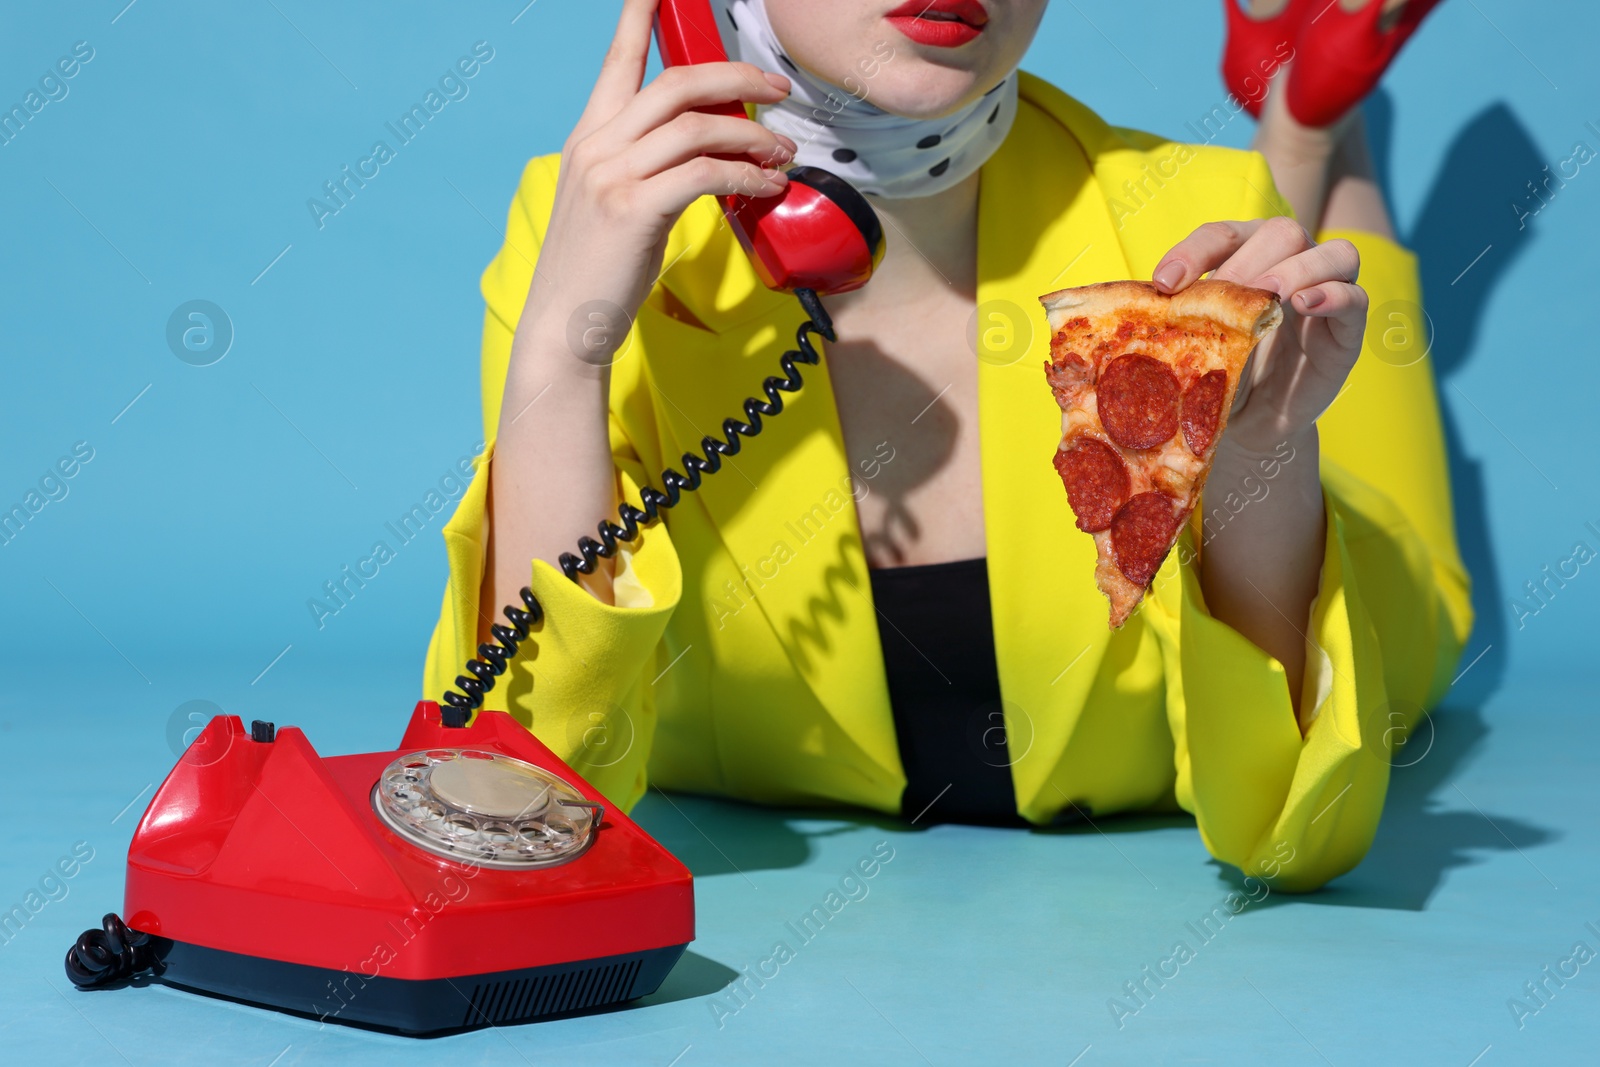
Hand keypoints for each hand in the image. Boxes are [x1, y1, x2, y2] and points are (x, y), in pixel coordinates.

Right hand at [524, 0, 797, 365]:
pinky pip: (705, 174)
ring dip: (751, 136)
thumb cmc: (597, 268)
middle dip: (736, 78)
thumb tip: (708, 149)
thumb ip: (645, 164)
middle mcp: (596, 145)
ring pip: (696, 126)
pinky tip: (768, 186)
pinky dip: (746, 176)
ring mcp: (612, 176)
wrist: (566, 323)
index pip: (618, 60)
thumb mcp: (612, 201)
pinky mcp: (634, 210)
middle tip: (776, 90)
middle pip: (676, 83)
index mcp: (589, 136)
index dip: (640, 17)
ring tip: (782, 152)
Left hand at [1150, 217, 1366, 454]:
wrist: (1244, 426)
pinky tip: (1306, 304)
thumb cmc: (1214, 376)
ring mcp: (1324, 294)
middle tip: (1224, 294)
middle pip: (1281, 233)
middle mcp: (1288, 266)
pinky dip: (1334, 294)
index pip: (1223, 235)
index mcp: (1244, 259)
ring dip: (1298, 268)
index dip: (1195, 251)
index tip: (1164, 283)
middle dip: (1248, 260)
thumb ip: (1175, 320)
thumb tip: (1131, 306)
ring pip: (1332, 252)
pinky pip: (1356, 297)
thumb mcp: (1191, 346)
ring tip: (1269, 293)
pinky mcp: (1347, 330)